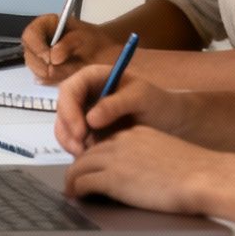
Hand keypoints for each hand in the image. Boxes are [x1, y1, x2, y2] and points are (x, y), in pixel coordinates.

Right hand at [21, 15, 122, 83]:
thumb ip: (68, 44)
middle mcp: (39, 41)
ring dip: (53, 74)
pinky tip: (69, 75)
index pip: (30, 35)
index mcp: (46, 25)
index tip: (50, 59)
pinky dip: (57, 81)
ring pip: (36, 70)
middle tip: (63, 70)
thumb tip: (53, 58)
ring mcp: (41, 58)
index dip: (37, 48)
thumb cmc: (96, 41)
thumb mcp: (85, 38)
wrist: (106, 54)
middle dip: (45, 66)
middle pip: (30, 56)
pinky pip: (44, 80)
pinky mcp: (46, 71)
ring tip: (72, 70)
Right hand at [52, 67, 189, 156]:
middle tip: (81, 149)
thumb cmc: (159, 103)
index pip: (70, 88)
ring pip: (64, 126)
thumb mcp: (142, 97)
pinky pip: (73, 139)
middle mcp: (85, 93)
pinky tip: (90, 158)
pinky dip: (77, 149)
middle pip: (62, 108)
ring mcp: (85, 112)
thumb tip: (91, 118)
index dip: (69, 109)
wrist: (172, 123)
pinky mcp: (88, 130)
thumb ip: (116, 104)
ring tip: (85, 156)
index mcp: (94, 77)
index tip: (81, 131)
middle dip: (67, 130)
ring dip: (69, 142)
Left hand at [63, 126, 218, 214]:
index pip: (105, 143)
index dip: (94, 158)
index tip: (91, 169)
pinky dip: (76, 190)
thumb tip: (141, 173)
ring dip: (72, 180)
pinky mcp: (113, 178)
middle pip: (87, 153)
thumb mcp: (166, 154)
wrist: (204, 177)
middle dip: (78, 168)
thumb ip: (148, 157)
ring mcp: (115, 159)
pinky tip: (77, 197)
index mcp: (136, 134)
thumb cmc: (195, 172)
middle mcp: (122, 142)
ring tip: (71, 191)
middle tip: (74, 182)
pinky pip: (83, 182)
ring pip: (79, 166)